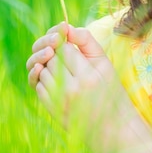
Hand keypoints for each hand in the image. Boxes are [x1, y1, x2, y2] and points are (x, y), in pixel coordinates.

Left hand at [26, 22, 151, 152]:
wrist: (112, 126)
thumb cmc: (110, 90)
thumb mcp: (104, 62)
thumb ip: (85, 40)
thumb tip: (65, 26)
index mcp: (88, 76)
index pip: (64, 48)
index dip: (64, 42)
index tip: (68, 42)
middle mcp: (72, 90)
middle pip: (50, 58)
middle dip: (55, 53)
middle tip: (65, 56)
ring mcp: (60, 102)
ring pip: (41, 71)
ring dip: (49, 66)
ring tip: (64, 70)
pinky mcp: (52, 110)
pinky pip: (38, 86)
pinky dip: (44, 80)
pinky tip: (58, 82)